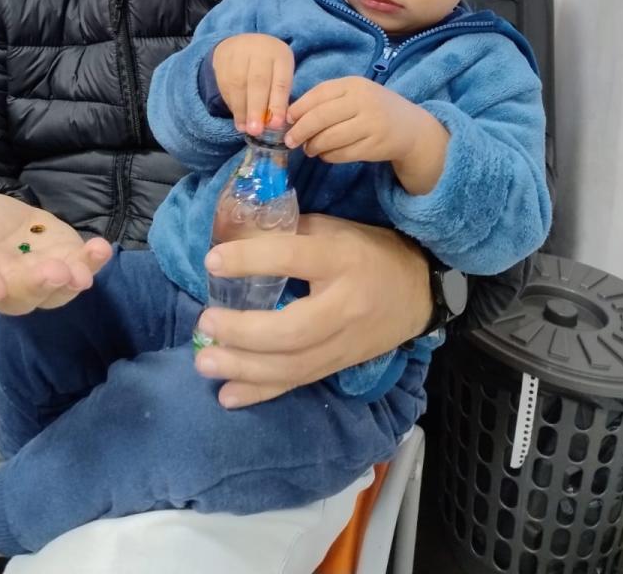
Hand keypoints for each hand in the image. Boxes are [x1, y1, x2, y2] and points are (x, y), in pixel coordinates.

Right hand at [0, 192, 112, 313]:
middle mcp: (9, 285)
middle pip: (24, 294)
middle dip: (38, 285)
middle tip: (52, 273)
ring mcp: (42, 276)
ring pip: (57, 289)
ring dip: (70, 279)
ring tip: (80, 269)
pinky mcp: (68, 260)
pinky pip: (83, 268)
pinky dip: (94, 261)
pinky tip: (102, 248)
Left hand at [193, 214, 432, 407]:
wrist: (418, 292)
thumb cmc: (368, 251)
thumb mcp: (335, 229)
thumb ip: (290, 232)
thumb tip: (237, 233)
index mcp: (341, 259)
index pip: (292, 259)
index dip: (250, 260)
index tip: (212, 262)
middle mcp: (344, 305)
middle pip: (293, 330)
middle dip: (244, 332)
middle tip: (205, 323)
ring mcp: (345, 342)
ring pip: (294, 365)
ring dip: (245, 368)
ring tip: (204, 361)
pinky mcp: (341, 366)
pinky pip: (299, 383)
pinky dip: (262, 392)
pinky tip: (228, 395)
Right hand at [212, 33, 293, 134]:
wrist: (245, 45)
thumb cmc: (269, 67)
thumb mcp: (279, 75)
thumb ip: (278, 96)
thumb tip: (274, 124)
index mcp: (280, 55)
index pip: (280, 81)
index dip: (278, 104)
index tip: (276, 125)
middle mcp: (261, 50)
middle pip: (258, 81)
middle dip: (256, 109)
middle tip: (256, 130)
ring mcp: (239, 52)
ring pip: (238, 83)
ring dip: (241, 109)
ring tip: (245, 128)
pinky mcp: (223, 58)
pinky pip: (225, 83)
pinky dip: (231, 103)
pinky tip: (237, 117)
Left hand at [285, 76, 415, 162]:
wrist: (412, 128)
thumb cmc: (375, 108)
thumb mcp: (355, 95)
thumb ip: (328, 100)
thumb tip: (291, 116)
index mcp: (354, 84)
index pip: (319, 94)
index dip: (298, 108)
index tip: (286, 119)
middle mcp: (363, 101)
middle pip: (321, 117)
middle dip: (300, 131)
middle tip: (290, 141)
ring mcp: (371, 124)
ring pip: (330, 138)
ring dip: (313, 146)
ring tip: (309, 149)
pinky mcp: (375, 146)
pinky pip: (343, 153)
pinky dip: (329, 156)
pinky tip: (326, 155)